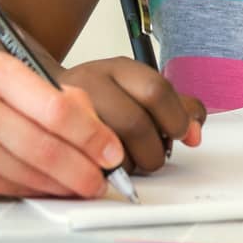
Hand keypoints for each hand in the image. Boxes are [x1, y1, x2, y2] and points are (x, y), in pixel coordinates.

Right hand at [0, 52, 124, 197]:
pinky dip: (34, 190)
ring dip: (63, 185)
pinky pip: (6, 188)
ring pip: (28, 173)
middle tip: (103, 178)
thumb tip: (90, 123)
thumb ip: (43, 92)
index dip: (91, 135)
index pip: (56, 110)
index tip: (111, 150)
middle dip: (83, 169)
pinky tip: (51, 188)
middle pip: (45, 148)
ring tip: (84, 185)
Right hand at [59, 57, 205, 173]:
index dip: (175, 119)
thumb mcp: (139, 90)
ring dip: (130, 165)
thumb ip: (176, 107)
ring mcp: (68, 108)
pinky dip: (106, 174)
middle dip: (153, 150)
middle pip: (134, 123)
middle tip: (155, 156)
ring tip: (131, 161)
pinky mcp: (55, 136)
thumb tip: (195, 133)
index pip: (156, 90)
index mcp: (119, 69)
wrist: (48, 97)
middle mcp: (92, 82)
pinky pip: (88, 165)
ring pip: (110, 148)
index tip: (179, 133)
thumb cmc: (103, 98)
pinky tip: (109, 167)